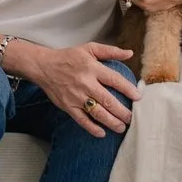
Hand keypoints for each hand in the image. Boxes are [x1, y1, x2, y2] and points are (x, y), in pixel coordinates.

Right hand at [18, 40, 135, 136]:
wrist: (44, 66)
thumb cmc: (69, 57)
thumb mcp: (89, 48)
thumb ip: (110, 51)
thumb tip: (130, 53)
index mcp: (92, 68)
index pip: (114, 80)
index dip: (128, 89)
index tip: (138, 97)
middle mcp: (85, 83)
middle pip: (108, 100)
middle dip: (122, 112)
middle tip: (132, 118)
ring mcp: (76, 97)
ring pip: (97, 113)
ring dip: (111, 122)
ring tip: (121, 127)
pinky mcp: (68, 106)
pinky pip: (82, 120)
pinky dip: (92, 128)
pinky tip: (102, 133)